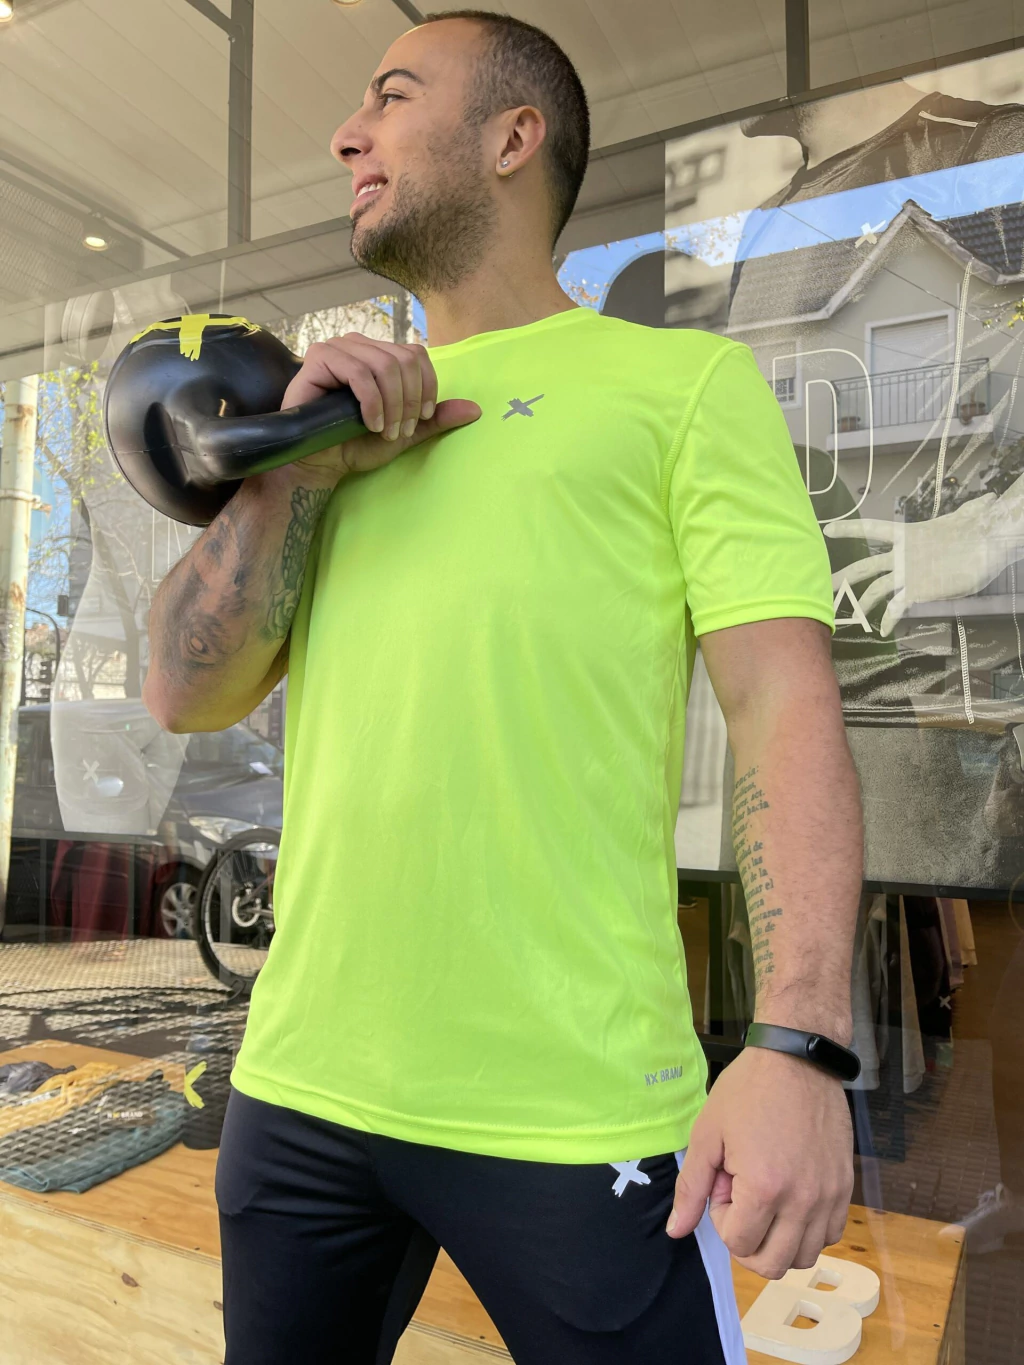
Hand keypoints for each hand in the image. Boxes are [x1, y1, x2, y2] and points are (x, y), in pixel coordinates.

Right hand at [279, 333, 480, 480]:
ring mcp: (338, 348)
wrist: (320, 463)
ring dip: (392, 405)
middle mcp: (360, 346)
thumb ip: (435, 419)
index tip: (421, 419)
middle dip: (410, 401)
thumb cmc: (356, 445)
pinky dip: (372, 402)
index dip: (427, 387)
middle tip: (400, 431)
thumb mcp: (405, 432)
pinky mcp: (319, 359)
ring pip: (385, 365)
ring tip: (385, 431)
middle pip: (405, 359)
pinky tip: (370, 424)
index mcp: (380, 355)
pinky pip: (359, 373)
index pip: (417, 355)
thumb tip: (476, 410)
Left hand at [667, 1047, 853, 1278]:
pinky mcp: (846, 1187)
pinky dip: (808, 1230)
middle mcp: (803, 1201)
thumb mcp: (707, 1134)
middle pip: (773, 1264)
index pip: (739, 1244)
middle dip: (748, 1239)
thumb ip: (691, 1187)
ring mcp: (829, 1196)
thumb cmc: (747, 1091)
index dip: (723, 1218)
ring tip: (767, 1196)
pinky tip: (791, 1197)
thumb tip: (676, 1231)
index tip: (725, 1181)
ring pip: (805, 1257)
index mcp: (765, 1188)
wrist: (797, 1059)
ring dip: (780, 1240)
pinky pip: (830, 1234)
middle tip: (742, 1196)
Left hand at [825, 493, 1023, 636]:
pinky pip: (897, 607)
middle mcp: (903, 553)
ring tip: (851, 617)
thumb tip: (985, 502)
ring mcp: (908, 572)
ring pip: (874, 589)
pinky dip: (888, 619)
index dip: (849, 528)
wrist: (988, 543)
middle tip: (822, 584)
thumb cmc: (980, 530)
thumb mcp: (966, 520)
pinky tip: (882, 630)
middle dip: (842, 576)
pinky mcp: (918, 589)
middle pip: (864, 565)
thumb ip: (963, 516)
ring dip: (860, 604)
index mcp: (908, 533)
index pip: (871, 528)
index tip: (828, 529)